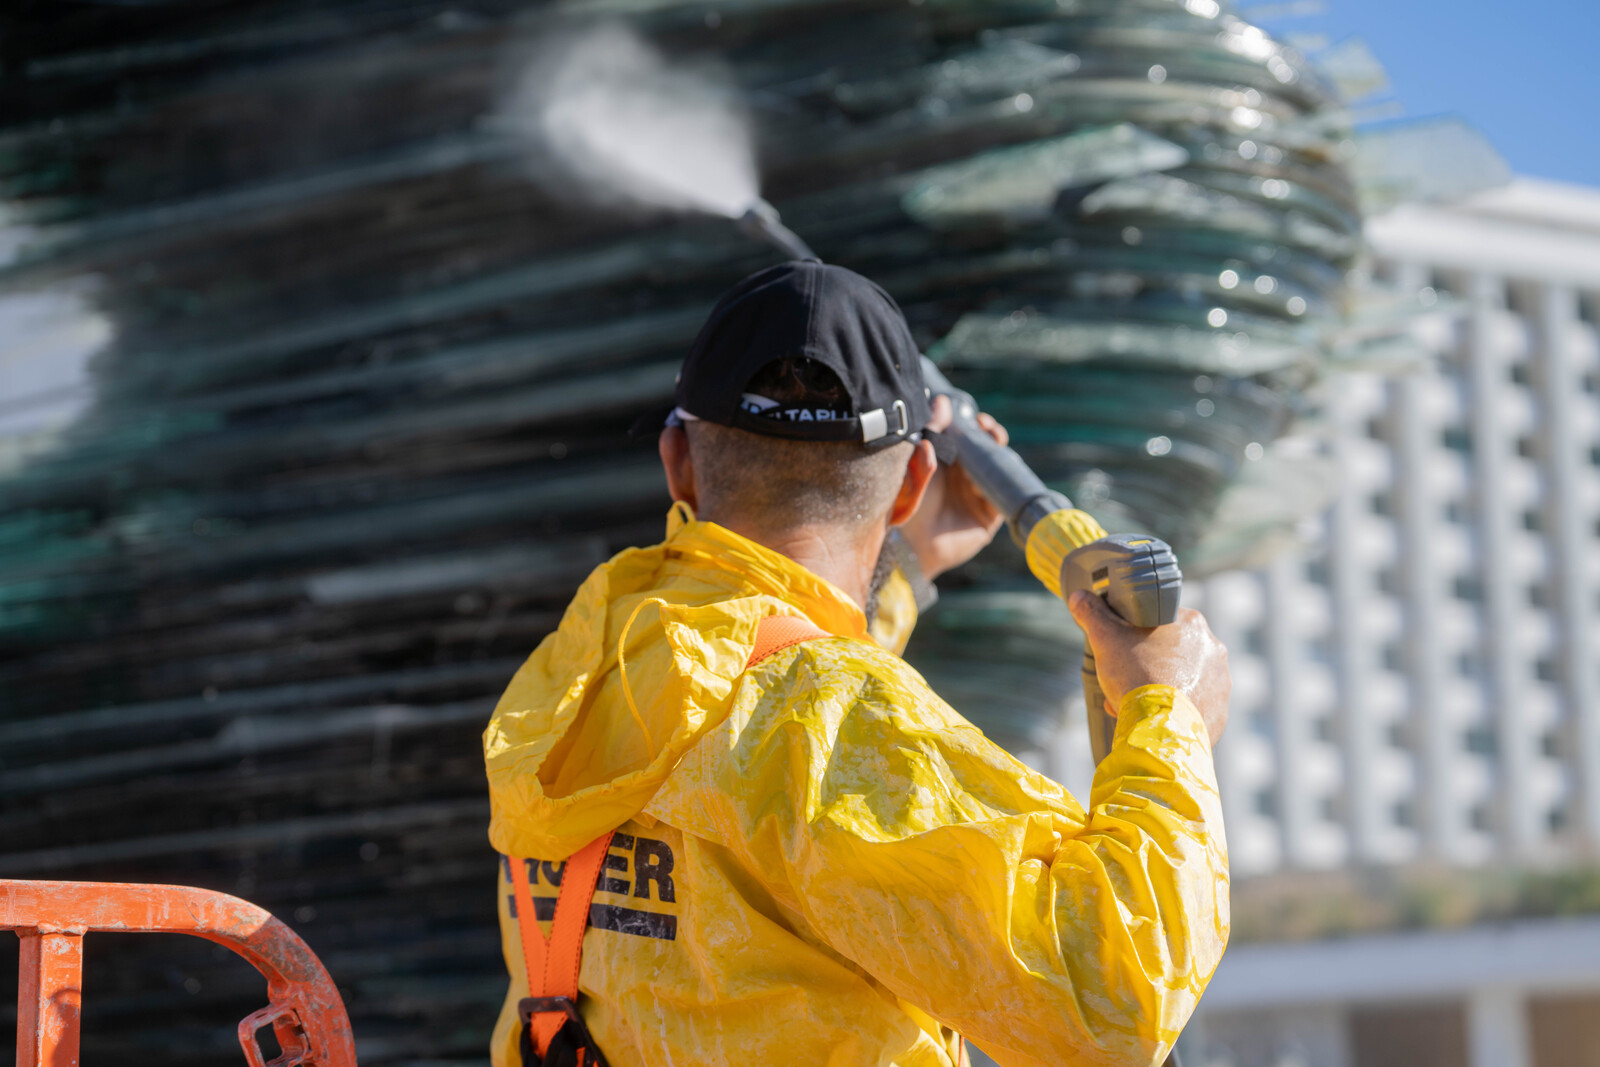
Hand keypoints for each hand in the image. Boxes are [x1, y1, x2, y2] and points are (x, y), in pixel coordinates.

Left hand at [895, 395, 1008, 578]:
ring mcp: (976, 500)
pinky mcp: (987, 519)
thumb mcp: (919, 458)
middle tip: (986, 426)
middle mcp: (962, 481)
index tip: (976, 417)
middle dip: (990, 436)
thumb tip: (943, 400)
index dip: (975, 427)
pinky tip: (991, 471)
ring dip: (999, 454)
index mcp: (946, 466)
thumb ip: (932, 430)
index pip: (967, 441)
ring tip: (992, 440)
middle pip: (986, 453)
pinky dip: (1000, 482)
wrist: (909, 539)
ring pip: (997, 472)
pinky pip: (1001, 497)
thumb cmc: (906, 499)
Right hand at [1067, 593, 1230, 745]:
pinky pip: (1192, 708)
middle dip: (1146, 664)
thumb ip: (1092, 614)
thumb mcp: (1106, 638)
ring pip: (1181, 681)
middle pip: (1171, 653)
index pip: (1162, 620)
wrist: (1160, 728)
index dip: (1137, 633)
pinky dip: (1173, 712)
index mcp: (1192, 624)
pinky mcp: (1219, 713)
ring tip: (1134, 703)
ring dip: (1159, 688)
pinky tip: (1151, 718)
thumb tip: (1079, 596)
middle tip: (1124, 678)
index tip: (1123, 647)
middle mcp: (1213, 649)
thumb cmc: (1137, 675)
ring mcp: (1220, 683)